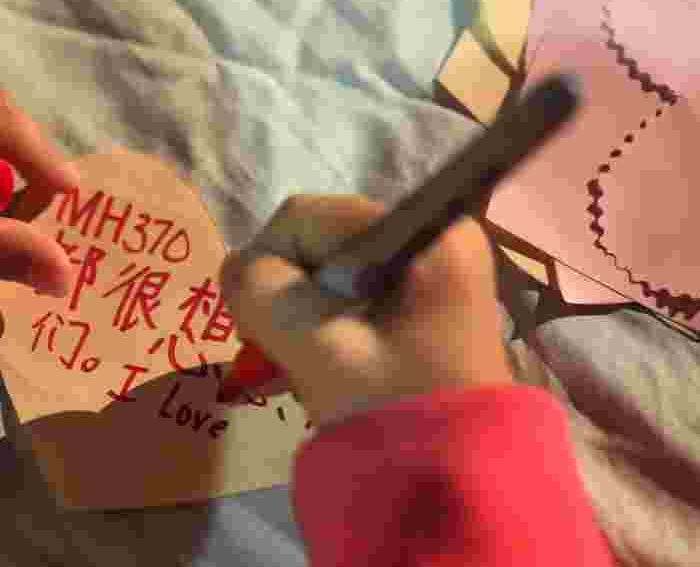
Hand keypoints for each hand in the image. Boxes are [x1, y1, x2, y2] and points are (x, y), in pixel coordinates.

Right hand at [220, 194, 513, 426]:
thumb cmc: (393, 412)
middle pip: (320, 241)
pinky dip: (330, 324)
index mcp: (422, 233)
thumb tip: (240, 269)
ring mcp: (438, 264)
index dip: (267, 271)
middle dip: (289, 298)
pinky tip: (325, 367)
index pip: (305, 219)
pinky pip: (357, 290)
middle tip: (282, 359)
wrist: (459, 479)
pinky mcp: (431, 295)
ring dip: (304, 316)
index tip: (264, 336)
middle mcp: (437, 233)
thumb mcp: (316, 352)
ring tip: (304, 370)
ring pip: (333, 268)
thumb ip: (262, 294)